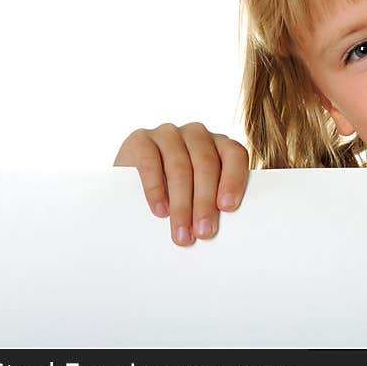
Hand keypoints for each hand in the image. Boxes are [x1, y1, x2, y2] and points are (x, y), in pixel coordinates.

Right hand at [113, 122, 249, 245]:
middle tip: (203, 232)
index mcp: (219, 143)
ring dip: (181, 204)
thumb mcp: (198, 191)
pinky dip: (156, 190)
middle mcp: (196, 133)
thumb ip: (213, 199)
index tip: (227, 207)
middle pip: (205, 165)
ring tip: (181, 232)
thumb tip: (217, 224)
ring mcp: (168, 133)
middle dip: (205, 202)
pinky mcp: (140, 139)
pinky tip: (160, 211)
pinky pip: (150, 163)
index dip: (233, 180)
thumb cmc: (175, 190)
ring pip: (179, 167)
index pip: (234, 155)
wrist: (132, 182)